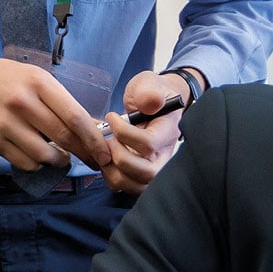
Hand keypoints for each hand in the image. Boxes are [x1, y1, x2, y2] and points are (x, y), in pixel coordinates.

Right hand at [0, 48, 108, 170]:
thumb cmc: (6, 79)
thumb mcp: (35, 78)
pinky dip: (37, 164)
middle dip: (83, 154)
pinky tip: (38, 156)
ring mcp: (7, 123)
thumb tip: (90, 127)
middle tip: (93, 162)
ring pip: (44, 155)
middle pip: (63, 137)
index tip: (105, 153)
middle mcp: (23, 102)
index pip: (74, 116)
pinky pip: (24, 162)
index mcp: (39, 83)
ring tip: (60, 157)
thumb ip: (59, 101)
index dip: (94, 139)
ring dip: (58, 161)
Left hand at [99, 71, 189, 192]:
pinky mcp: (140, 175)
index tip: (111, 117)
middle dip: (120, 158)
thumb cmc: (149, 94)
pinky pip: (126, 188)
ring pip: (136, 186)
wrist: (152, 104)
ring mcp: (153, 168)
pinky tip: (106, 158)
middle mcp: (164, 155)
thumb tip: (152, 102)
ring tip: (105, 151)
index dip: (123, 133)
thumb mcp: (149, 83)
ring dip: (113, 170)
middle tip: (108, 140)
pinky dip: (110, 177)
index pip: (148, 144)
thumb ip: (149, 91)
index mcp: (167, 132)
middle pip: (147, 174)